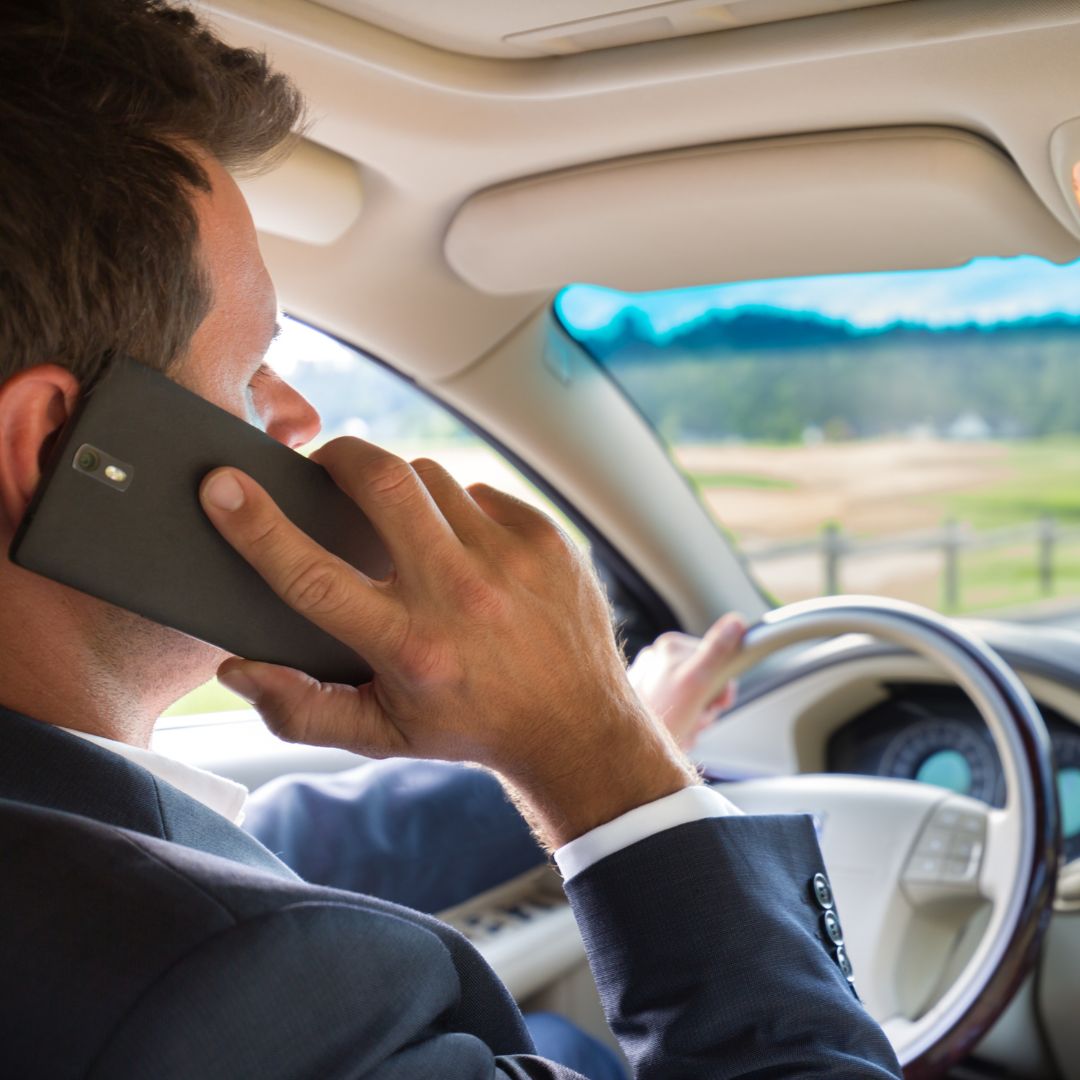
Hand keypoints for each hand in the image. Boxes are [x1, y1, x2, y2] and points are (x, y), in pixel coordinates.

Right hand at [199, 438, 696, 847]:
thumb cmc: (469, 726)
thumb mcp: (379, 735)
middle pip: (381, 482)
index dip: (257, 525)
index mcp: (410, 646)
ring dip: (400, 490)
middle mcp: (461, 595)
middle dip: (337, 456)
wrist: (576, 725)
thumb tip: (237, 667)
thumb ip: (298, 708)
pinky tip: (463, 548)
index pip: (314, 574)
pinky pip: (477, 491)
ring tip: (401, 527)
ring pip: (428, 477)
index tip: (222, 485)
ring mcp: (510, 559)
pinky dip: (456, 509)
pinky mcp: (545, 537)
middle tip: (323, 466)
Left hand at [628, 615, 745, 750]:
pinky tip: (675, 734)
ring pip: (696, 701)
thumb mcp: (696, 681)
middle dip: (707, 706)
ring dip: (697, 720)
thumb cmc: (660, 717)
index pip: (716, 658)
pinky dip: (684, 728)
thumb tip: (736, 621)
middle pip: (707, 681)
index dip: (722, 684)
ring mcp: (654, 681)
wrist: (627, 749)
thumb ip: (716, 651)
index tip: (720, 700)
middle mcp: (659, 659)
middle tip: (696, 718)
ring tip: (682, 728)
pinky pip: (682, 715)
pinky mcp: (651, 702)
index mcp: (670, 646)